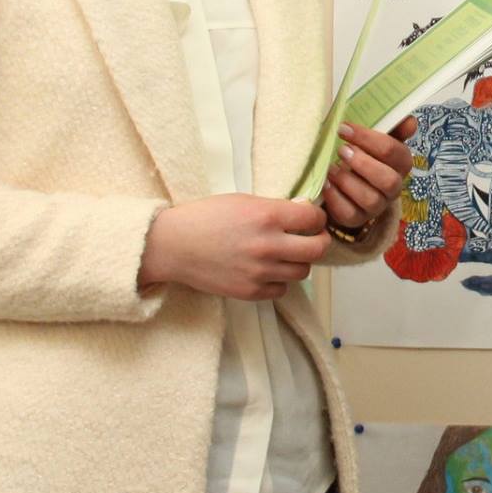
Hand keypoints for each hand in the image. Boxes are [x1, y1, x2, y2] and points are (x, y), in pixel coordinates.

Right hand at [139, 194, 326, 299]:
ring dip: (298, 261)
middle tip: (311, 238)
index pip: (314, 218)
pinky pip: (282, 289)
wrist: (173, 245)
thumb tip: (306, 210)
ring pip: (303, 271)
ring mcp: (260, 271)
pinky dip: (279, 280)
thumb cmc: (205, 217)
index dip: (317, 217)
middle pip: (317, 249)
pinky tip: (267, 270)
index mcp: (267, 216)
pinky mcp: (250, 291)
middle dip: (319, 241)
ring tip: (285, 254)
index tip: (311, 219)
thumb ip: (276, 207)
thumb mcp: (243, 201)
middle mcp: (268, 245)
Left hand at [323, 116, 415, 233]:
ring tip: (332, 168)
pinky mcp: (358, 218)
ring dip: (348, 181)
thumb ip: (393, 126)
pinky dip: (335, 198)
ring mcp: (377, 205)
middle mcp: (394, 186)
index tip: (344, 128)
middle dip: (362, 164)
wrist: (347, 179)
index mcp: (401, 163)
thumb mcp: (376, 137)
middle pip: (388, 180)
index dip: (368, 139)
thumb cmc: (363, 153)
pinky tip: (326, 184)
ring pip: (370, 199)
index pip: (393, 151)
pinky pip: (350, 214)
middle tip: (341, 151)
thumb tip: (410, 121)